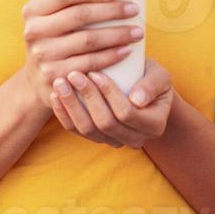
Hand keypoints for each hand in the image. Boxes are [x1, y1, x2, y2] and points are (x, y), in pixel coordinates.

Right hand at [19, 0, 145, 114]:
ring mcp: (43, 57)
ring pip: (87, 42)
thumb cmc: (48, 34)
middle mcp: (34, 32)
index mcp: (32, 10)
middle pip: (79, 17)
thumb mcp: (43, 8)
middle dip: (111, 12)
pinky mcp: (56, 77)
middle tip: (134, 9)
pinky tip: (127, 51)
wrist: (37, 79)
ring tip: (138, 30)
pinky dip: (111, 57)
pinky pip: (89, 64)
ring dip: (118, 35)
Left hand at [49, 58, 173, 147]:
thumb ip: (151, 85)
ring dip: (71, 106)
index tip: (95, 72)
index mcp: (154, 124)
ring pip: (88, 130)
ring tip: (60, 83)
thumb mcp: (159, 75)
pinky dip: (64, 114)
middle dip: (87, 98)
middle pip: (105, 124)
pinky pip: (76, 131)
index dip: (109, 93)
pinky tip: (55, 96)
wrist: (142, 89)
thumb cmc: (150, 77)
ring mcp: (114, 141)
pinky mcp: (96, 138)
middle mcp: (135, 139)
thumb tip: (136, 100)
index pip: (127, 113)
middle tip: (73, 74)